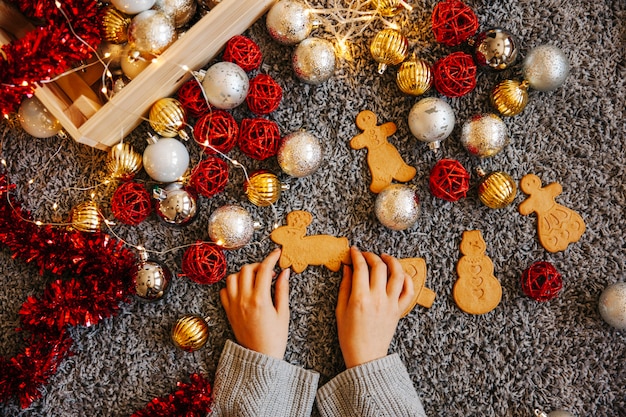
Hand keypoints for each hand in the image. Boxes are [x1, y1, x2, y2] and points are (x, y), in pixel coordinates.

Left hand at [220, 248, 290, 358]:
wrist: (259, 358)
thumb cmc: (275, 338)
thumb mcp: (283, 313)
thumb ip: (282, 290)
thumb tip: (284, 272)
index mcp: (260, 299)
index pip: (264, 269)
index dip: (271, 258)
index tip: (277, 253)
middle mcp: (244, 299)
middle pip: (246, 269)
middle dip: (258, 266)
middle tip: (268, 272)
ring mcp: (233, 305)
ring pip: (232, 277)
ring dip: (243, 274)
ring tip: (254, 280)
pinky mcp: (228, 311)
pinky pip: (224, 291)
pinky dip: (232, 286)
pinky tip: (243, 290)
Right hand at [336, 246, 414, 367]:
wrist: (366, 356)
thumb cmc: (349, 336)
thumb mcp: (340, 310)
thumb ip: (345, 286)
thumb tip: (348, 268)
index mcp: (360, 298)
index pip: (361, 267)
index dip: (356, 255)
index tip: (353, 251)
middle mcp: (377, 298)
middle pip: (379, 266)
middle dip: (371, 255)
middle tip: (365, 255)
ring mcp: (391, 304)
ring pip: (397, 274)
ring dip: (391, 261)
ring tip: (384, 257)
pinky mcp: (399, 310)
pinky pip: (408, 290)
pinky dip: (406, 278)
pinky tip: (398, 273)